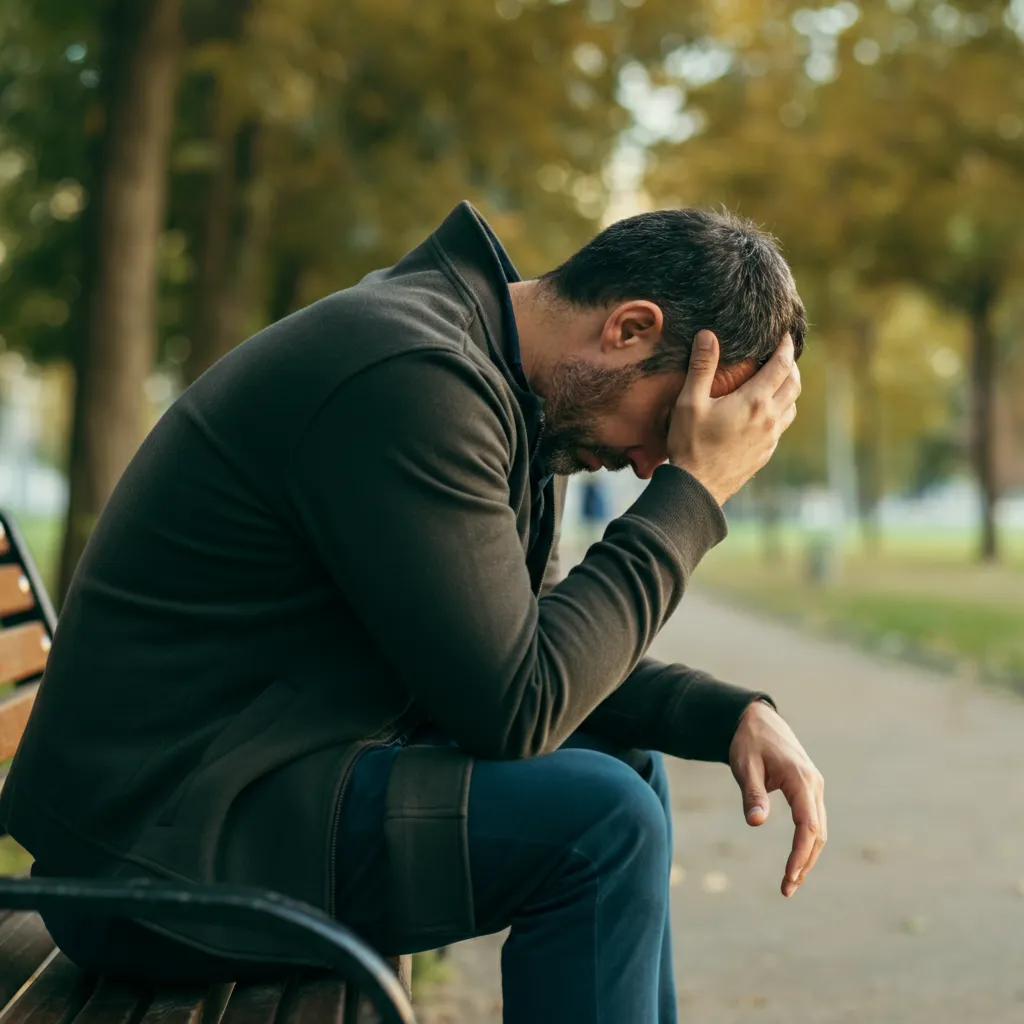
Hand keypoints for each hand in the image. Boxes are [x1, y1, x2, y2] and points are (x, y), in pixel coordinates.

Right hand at [668, 330, 800, 505]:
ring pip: (791, 406)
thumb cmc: (691, 444)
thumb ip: (702, 367)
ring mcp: (770, 438)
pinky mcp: (765, 454)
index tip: (785, 334)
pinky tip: (763, 412)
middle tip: (781, 354)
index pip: (781, 365)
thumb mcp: (690, 402)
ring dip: (788, 389)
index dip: (785, 346)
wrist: (698, 488)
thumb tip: (708, 335)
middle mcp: (770, 418)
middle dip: (791, 366)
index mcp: (755, 401)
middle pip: (794, 384)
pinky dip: (779, 411)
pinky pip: (781, 426)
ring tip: (775, 381)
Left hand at [729, 700, 825, 897]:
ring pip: (819, 829)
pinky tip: (796, 859)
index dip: (800, 854)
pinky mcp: (809, 788)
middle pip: (818, 833)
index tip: (788, 877)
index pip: (808, 826)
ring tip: (791, 881)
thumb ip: (752, 794)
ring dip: (808, 856)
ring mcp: (814, 786)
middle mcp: (814, 784)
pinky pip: (813, 820)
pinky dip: (808, 842)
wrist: (756, 719)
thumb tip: (756, 823)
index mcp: (800, 779)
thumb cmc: (747, 742)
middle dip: (804, 863)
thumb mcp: (744, 766)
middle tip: (787, 889)